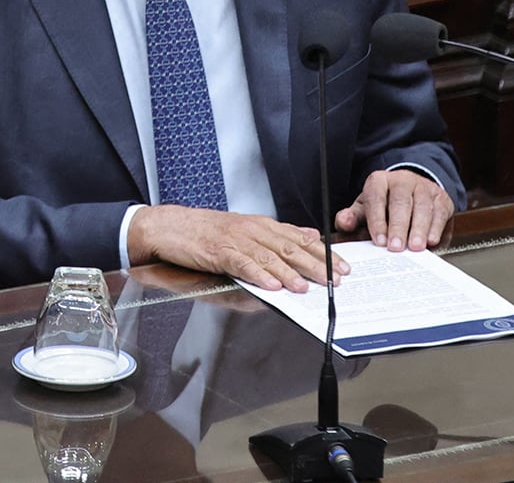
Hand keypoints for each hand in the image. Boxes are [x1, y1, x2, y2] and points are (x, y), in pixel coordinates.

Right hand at [127, 206, 344, 291]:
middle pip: (289, 247)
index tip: (342, 266)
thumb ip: (277, 234)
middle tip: (334, 279)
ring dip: (289, 273)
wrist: (171, 226)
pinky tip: (271, 286)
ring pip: (268, 256)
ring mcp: (235, 240)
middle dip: (314, 264)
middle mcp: (252, 229)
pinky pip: (242, 264)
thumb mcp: (246, 228)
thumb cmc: (207, 231)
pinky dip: (258, 275)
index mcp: (260, 225)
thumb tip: (308, 236)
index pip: (298, 238)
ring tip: (305, 287)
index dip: (322, 253)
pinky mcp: (218, 252)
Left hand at [336, 168, 452, 253]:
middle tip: (396, 246)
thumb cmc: (385, 203)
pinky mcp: (440, 198)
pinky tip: (431, 240)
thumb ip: (353, 216)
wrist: (411, 190)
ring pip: (422, 206)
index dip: (377, 220)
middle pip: (401, 201)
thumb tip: (344, 222)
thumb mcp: (366, 207)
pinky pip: (439, 212)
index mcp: (379, 181)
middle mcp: (402, 180)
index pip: (376, 198)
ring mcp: (423, 187)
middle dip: (398, 226)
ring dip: (419, 228)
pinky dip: (436, 227)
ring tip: (415, 247)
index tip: (379, 240)